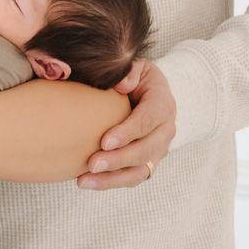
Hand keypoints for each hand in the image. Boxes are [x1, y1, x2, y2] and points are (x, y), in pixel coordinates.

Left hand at [79, 59, 175, 189]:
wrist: (150, 94)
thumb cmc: (136, 78)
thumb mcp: (136, 66)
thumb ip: (129, 71)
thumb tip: (121, 84)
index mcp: (163, 104)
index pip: (149, 120)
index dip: (128, 132)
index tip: (104, 141)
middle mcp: (165, 130)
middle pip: (145, 150)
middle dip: (118, 159)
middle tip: (92, 164)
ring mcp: (158, 150)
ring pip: (139, 170)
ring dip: (112, 178)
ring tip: (83, 181)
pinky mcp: (147, 163)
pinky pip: (131, 178)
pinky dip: (110, 183)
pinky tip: (86, 182)